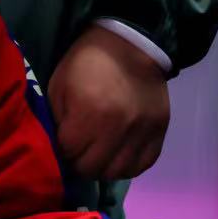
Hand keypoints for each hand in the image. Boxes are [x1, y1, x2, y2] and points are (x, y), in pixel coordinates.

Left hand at [49, 24, 169, 179]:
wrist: (130, 45)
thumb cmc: (86, 64)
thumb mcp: (58, 87)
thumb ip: (57, 122)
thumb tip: (58, 150)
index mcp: (90, 113)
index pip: (69, 153)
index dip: (61, 151)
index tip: (62, 143)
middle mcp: (119, 127)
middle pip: (93, 168)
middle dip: (79, 163)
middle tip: (77, 151)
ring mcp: (142, 131)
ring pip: (118, 172)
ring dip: (102, 168)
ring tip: (97, 154)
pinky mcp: (160, 131)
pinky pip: (143, 165)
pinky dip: (127, 165)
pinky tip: (117, 154)